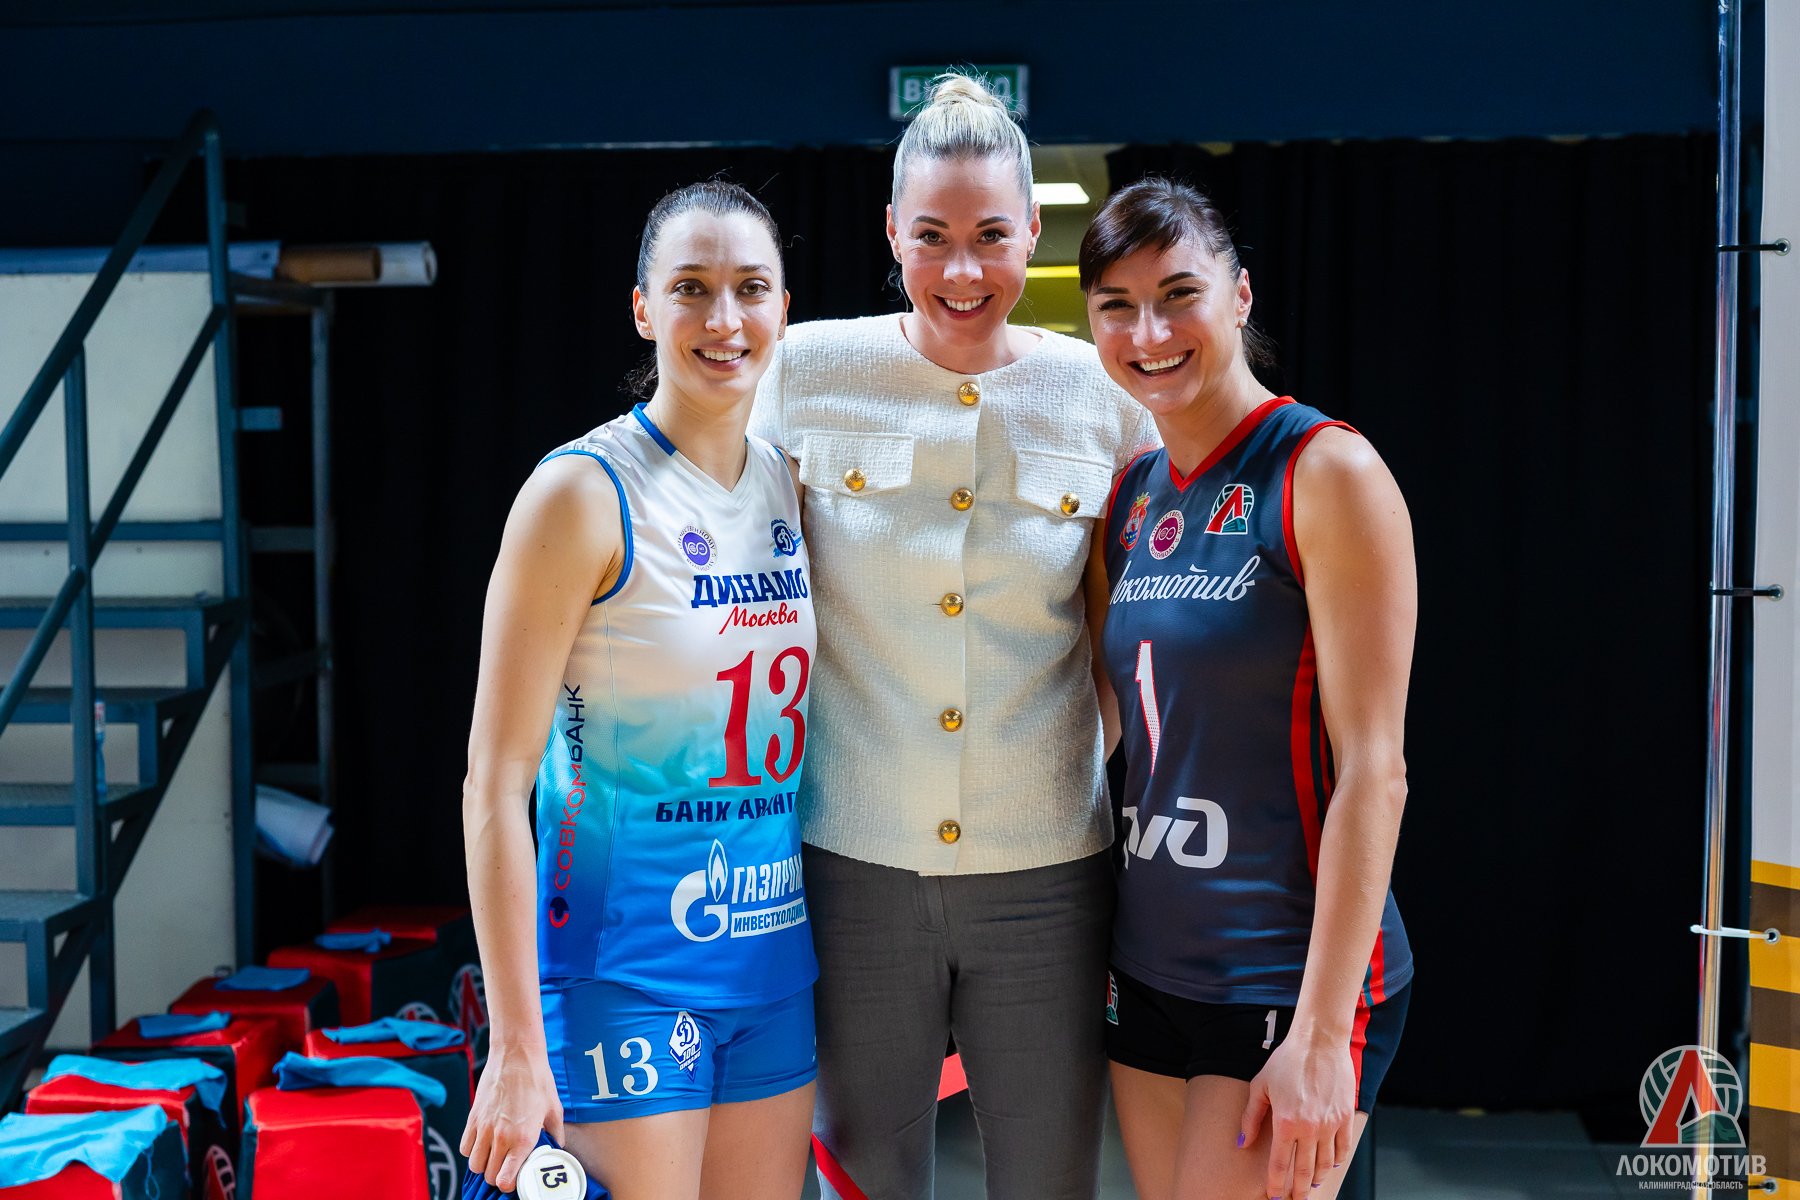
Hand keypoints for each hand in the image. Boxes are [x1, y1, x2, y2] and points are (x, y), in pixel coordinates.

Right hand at [462, 1039, 564, 1191]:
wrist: (516, 1054)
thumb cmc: (537, 1079)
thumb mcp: (554, 1108)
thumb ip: (555, 1133)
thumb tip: (558, 1145)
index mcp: (523, 1138)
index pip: (505, 1179)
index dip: (509, 1184)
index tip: (514, 1179)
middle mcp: (500, 1137)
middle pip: (489, 1175)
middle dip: (497, 1175)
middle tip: (506, 1167)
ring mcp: (484, 1128)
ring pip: (474, 1165)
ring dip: (484, 1165)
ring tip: (495, 1155)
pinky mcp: (473, 1118)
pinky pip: (465, 1147)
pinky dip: (472, 1150)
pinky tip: (484, 1142)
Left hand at [1238, 1031, 1354, 1197]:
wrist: (1319, 1042)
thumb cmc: (1287, 1060)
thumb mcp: (1260, 1086)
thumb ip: (1251, 1117)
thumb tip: (1241, 1142)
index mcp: (1286, 1122)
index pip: (1279, 1165)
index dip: (1276, 1185)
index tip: (1274, 1196)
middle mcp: (1310, 1128)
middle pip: (1304, 1172)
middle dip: (1298, 1191)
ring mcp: (1330, 1125)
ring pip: (1324, 1164)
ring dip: (1316, 1179)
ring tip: (1310, 1185)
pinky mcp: (1346, 1117)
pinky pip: (1342, 1149)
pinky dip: (1336, 1161)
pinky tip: (1328, 1165)